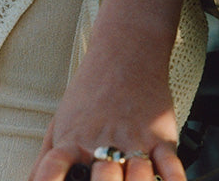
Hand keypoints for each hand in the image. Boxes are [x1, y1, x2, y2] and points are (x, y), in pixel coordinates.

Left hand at [27, 38, 184, 180]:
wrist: (126, 52)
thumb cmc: (91, 91)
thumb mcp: (60, 121)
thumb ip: (45, 161)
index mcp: (73, 140)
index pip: (54, 168)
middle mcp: (102, 143)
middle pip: (103, 179)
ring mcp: (133, 140)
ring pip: (138, 177)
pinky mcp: (160, 138)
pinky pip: (170, 166)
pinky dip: (173, 180)